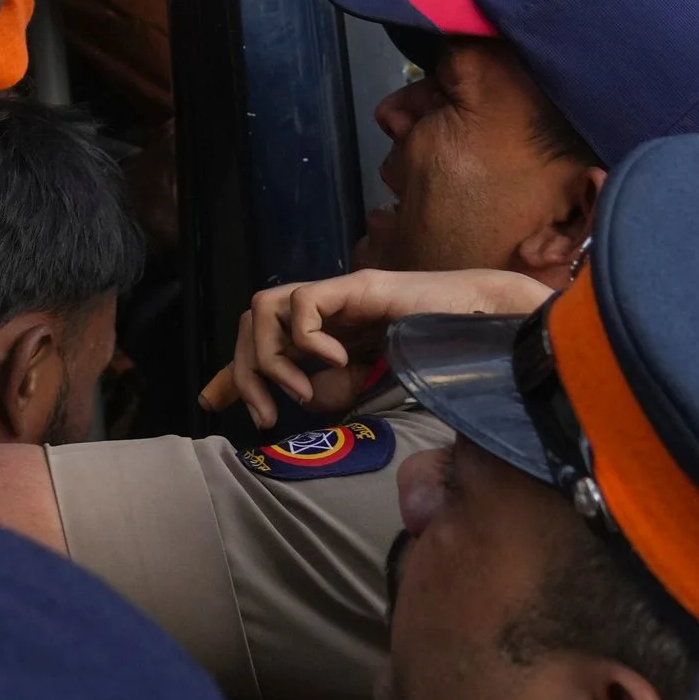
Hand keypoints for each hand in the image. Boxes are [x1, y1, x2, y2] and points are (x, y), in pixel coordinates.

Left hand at [200, 268, 552, 429]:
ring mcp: (338, 292)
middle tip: (266, 414)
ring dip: (270, 356)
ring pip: (263, 307)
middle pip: (251, 322)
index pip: (260, 339)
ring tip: (302, 389)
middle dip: (245, 372)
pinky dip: (308, 339)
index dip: (232, 370)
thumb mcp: (372, 383)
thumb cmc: (437, 353)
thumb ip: (335, 391)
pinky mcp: (357, 285)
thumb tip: (300, 398)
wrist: (486, 324)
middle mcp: (322, 306)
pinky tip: (337, 360)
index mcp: (324, 329)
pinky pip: (304, 303)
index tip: (212, 402)